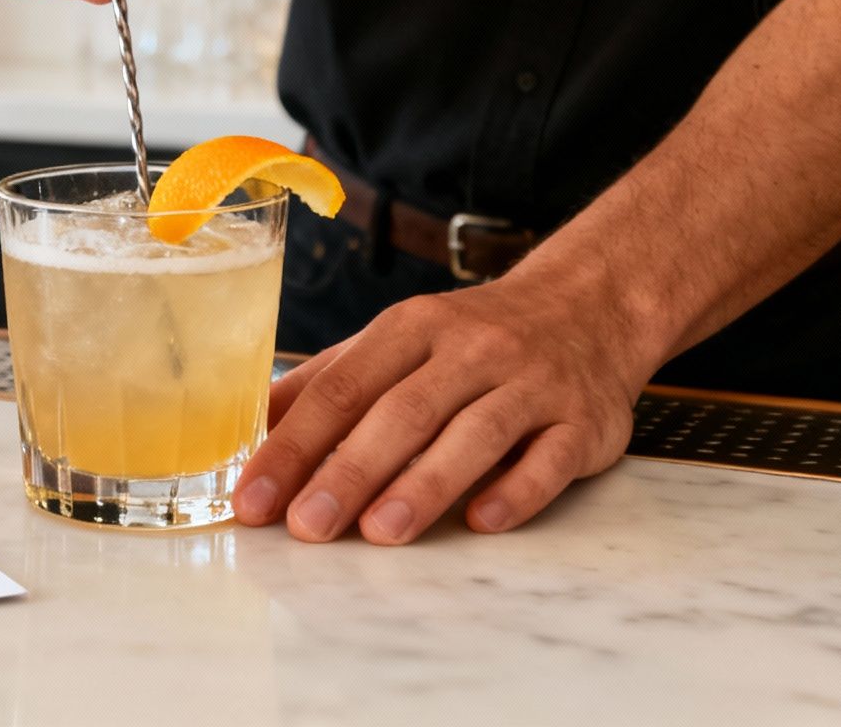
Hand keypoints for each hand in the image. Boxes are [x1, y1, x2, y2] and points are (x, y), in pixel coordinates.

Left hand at [234, 277, 648, 543]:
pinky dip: (516, 490)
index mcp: (412, 328)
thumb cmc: (470, 339)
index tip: (254, 496)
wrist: (590, 307)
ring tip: (378, 533)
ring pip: (473, 434)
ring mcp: (533, 383)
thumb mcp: (396, 340)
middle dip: (349, 472)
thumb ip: (328, 381)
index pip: (342, 389)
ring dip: (424, 485)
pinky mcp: (584, 421)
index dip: (293, 444)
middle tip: (305, 525)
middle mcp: (472, 350)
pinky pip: (550, 458)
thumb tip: (250, 427)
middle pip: (402, 413)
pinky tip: (480, 521)